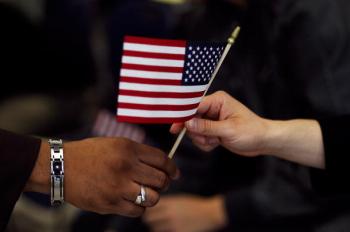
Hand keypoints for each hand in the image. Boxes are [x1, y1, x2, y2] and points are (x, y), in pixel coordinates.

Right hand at [26, 137, 179, 216]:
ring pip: (152, 198)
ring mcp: (118, 187)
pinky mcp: (109, 204)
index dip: (173, 168)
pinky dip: (139, 208)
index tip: (175, 173)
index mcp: (128, 149)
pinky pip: (137, 211)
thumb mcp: (116, 144)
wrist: (61, 167)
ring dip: (153, 196)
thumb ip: (138, 153)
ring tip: (145, 192)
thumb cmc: (90, 154)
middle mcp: (126, 167)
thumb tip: (162, 165)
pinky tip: (132, 200)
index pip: (162, 160)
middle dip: (165, 183)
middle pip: (161, 180)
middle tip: (161, 184)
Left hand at [143, 195, 226, 231]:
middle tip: (153, 219)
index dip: (148, 210)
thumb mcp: (179, 200)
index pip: (149, 207)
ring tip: (161, 225)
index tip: (149, 211)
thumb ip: (166, 203)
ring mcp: (172, 225)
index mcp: (169, 203)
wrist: (210, 213)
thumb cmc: (194, 205)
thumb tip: (152, 206)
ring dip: (155, 227)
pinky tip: (168, 229)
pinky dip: (163, 231)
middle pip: (148, 218)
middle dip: (149, 219)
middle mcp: (169, 213)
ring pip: (154, 228)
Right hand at [170, 91, 268, 155]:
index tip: (175, 129)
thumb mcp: (228, 130)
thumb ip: (207, 127)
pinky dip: (206, 143)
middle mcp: (213, 108)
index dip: (183, 117)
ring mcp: (212, 119)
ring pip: (194, 131)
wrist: (263, 141)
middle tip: (209, 139)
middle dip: (198, 133)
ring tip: (217, 141)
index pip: (194, 106)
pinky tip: (218, 143)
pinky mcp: (212, 129)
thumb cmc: (252, 131)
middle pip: (191, 120)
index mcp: (218, 101)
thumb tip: (188, 124)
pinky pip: (200, 137)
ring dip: (203, 139)